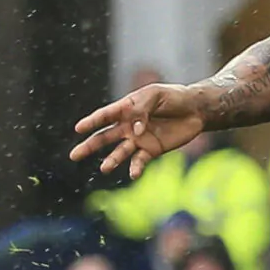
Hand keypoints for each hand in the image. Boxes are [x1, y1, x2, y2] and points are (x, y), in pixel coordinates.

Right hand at [70, 84, 204, 177]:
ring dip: (112, 160)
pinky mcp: (152, 150)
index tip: (78, 128)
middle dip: (89, 146)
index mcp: (127, 108)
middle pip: (104, 137)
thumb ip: (142, 110)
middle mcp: (128, 126)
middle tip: (73, 155)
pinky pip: (139, 161)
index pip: (106, 115)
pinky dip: (135, 168)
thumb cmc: (174, 97)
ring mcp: (139, 139)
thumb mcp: (156, 95)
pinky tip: (133, 174)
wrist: (196, 110)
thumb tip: (135, 130)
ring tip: (104, 169)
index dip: (92, 121)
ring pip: (120, 152)